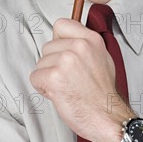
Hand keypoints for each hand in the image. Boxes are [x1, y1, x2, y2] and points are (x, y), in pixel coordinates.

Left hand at [30, 18, 130, 141]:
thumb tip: (66, 40)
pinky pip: (35, 77)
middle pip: (48, 47)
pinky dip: (42, 88)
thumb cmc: (103, 93)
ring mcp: (65, 61)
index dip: (58, 40)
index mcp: (91, 39)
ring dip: (48, 76)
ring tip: (66, 87)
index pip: (61, 25)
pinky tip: (59, 94)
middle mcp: (79, 46)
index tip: (63, 52)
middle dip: (52, 63)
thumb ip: (85, 45)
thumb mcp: (103, 58)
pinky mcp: (54, 77)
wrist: (107, 117)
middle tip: (68, 78)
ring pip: (40, 63)